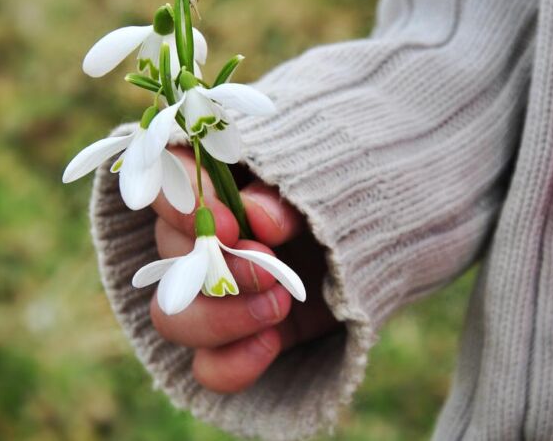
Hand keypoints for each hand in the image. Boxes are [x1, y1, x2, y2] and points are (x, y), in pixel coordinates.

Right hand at [149, 146, 340, 392]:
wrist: (385, 247)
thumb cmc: (347, 199)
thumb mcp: (324, 182)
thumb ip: (283, 193)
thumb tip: (256, 217)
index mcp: (216, 185)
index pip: (167, 184)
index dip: (182, 206)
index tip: (227, 224)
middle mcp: (202, 240)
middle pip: (168, 256)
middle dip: (219, 266)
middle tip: (270, 266)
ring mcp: (214, 296)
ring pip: (173, 318)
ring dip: (222, 316)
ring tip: (280, 304)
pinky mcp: (236, 342)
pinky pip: (207, 368)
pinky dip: (233, 363)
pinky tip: (271, 344)